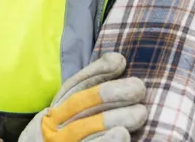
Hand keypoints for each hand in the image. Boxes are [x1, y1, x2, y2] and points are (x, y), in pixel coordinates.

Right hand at [19, 53, 146, 141]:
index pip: (74, 86)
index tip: (120, 61)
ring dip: (114, 117)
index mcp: (55, 110)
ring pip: (86, 127)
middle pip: (80, 103)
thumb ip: (90, 91)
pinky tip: (123, 134)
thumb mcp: (70, 114)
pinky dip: (106, 141)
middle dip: (110, 93)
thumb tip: (118, 60)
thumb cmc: (67, 138)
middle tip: (138, 87)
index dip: (98, 72)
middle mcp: (54, 125)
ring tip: (140, 112)